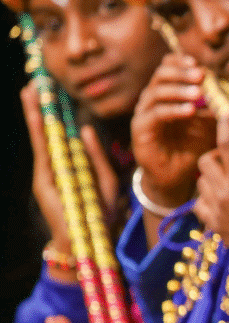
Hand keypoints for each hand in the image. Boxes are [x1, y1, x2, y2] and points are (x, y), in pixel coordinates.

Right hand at [22, 83, 118, 280]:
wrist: (89, 241)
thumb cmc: (99, 214)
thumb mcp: (104, 179)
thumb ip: (95, 155)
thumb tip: (87, 129)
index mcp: (70, 166)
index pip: (63, 134)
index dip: (58, 113)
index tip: (55, 91)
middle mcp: (55, 166)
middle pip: (48, 130)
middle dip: (41, 107)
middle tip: (37, 81)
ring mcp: (47, 173)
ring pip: (42, 136)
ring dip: (35, 113)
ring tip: (31, 89)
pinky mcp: (45, 180)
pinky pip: (43, 151)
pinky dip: (39, 132)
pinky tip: (37, 115)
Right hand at [131, 53, 214, 208]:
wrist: (175, 175)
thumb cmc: (190, 146)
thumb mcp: (208, 125)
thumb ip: (214, 108)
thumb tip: (228, 94)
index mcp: (165, 94)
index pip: (166, 68)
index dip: (179, 62)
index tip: (198, 63)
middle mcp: (151, 100)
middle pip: (160, 76)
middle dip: (181, 73)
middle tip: (200, 75)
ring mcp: (143, 114)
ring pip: (156, 92)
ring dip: (179, 90)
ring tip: (198, 93)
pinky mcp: (141, 130)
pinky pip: (156, 114)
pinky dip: (173, 110)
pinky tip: (190, 110)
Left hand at [193, 114, 228, 279]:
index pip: (227, 146)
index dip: (225, 126)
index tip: (227, 114)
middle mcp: (224, 194)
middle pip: (206, 162)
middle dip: (215, 156)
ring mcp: (216, 211)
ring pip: (201, 182)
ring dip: (212, 178)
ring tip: (228, 182)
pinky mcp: (213, 225)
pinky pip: (199, 203)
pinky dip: (207, 198)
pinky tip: (222, 201)